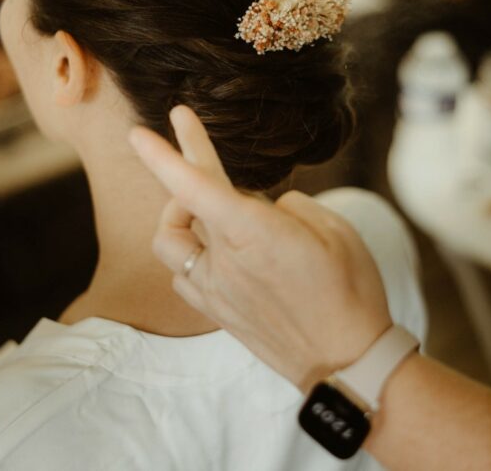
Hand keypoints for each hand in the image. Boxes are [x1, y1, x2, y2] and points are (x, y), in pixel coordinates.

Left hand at [129, 106, 392, 392]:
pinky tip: (216, 249)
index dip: (163, 157)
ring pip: (172, 242)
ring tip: (207, 204)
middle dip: (180, 161)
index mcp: (254, 233)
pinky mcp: (218, 312)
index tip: (140, 134)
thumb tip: (266, 208)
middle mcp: (226, 260)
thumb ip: (292, 207)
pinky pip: (184, 274)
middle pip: (184, 203)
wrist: (348, 362)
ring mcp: (217, 290)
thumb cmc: (350, 293)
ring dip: (181, 215)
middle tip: (185, 129)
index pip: (194, 187)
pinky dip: (191, 253)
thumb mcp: (335, 230)